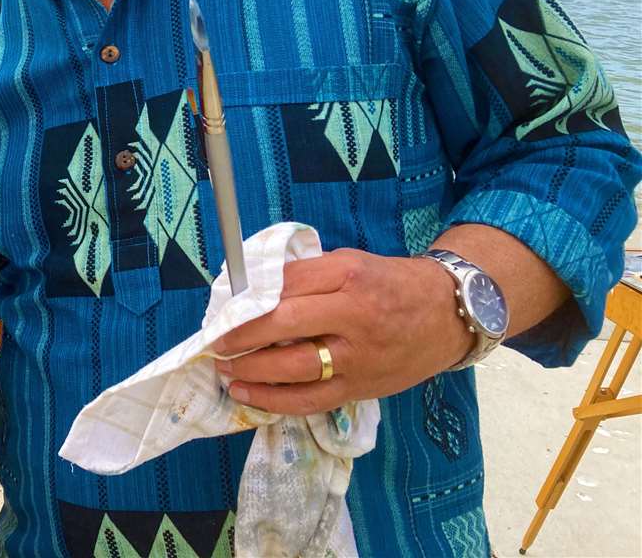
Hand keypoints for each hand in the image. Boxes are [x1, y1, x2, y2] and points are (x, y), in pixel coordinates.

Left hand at [210, 248, 470, 415]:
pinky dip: (274, 401)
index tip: (224, 305)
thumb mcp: (350, 262)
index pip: (286, 284)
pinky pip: (311, 399)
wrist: (449, 314)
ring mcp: (359, 356)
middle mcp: (354, 315)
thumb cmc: (391, 283)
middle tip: (214, 339)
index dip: (249, 296)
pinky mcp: (361, 388)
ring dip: (252, 370)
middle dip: (242, 333)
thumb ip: (308, 276)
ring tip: (225, 368)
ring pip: (295, 368)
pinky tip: (248, 395)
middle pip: (285, 324)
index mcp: (348, 275)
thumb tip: (254, 291)